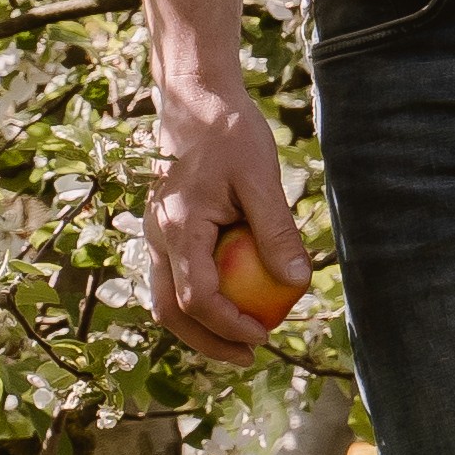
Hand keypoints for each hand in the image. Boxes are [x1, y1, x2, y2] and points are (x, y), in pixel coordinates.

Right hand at [139, 61, 307, 367]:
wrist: (195, 98)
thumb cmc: (231, 133)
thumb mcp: (262, 179)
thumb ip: (277, 231)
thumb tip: (298, 282)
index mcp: (179, 228)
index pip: (196, 298)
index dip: (228, 326)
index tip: (263, 337)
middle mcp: (158, 236)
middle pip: (169, 310)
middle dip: (207, 341)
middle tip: (249, 356)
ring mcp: (157, 233)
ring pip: (165, 297)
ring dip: (199, 325)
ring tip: (242, 339)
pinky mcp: (166, 228)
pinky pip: (175, 276)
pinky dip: (199, 299)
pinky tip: (235, 302)